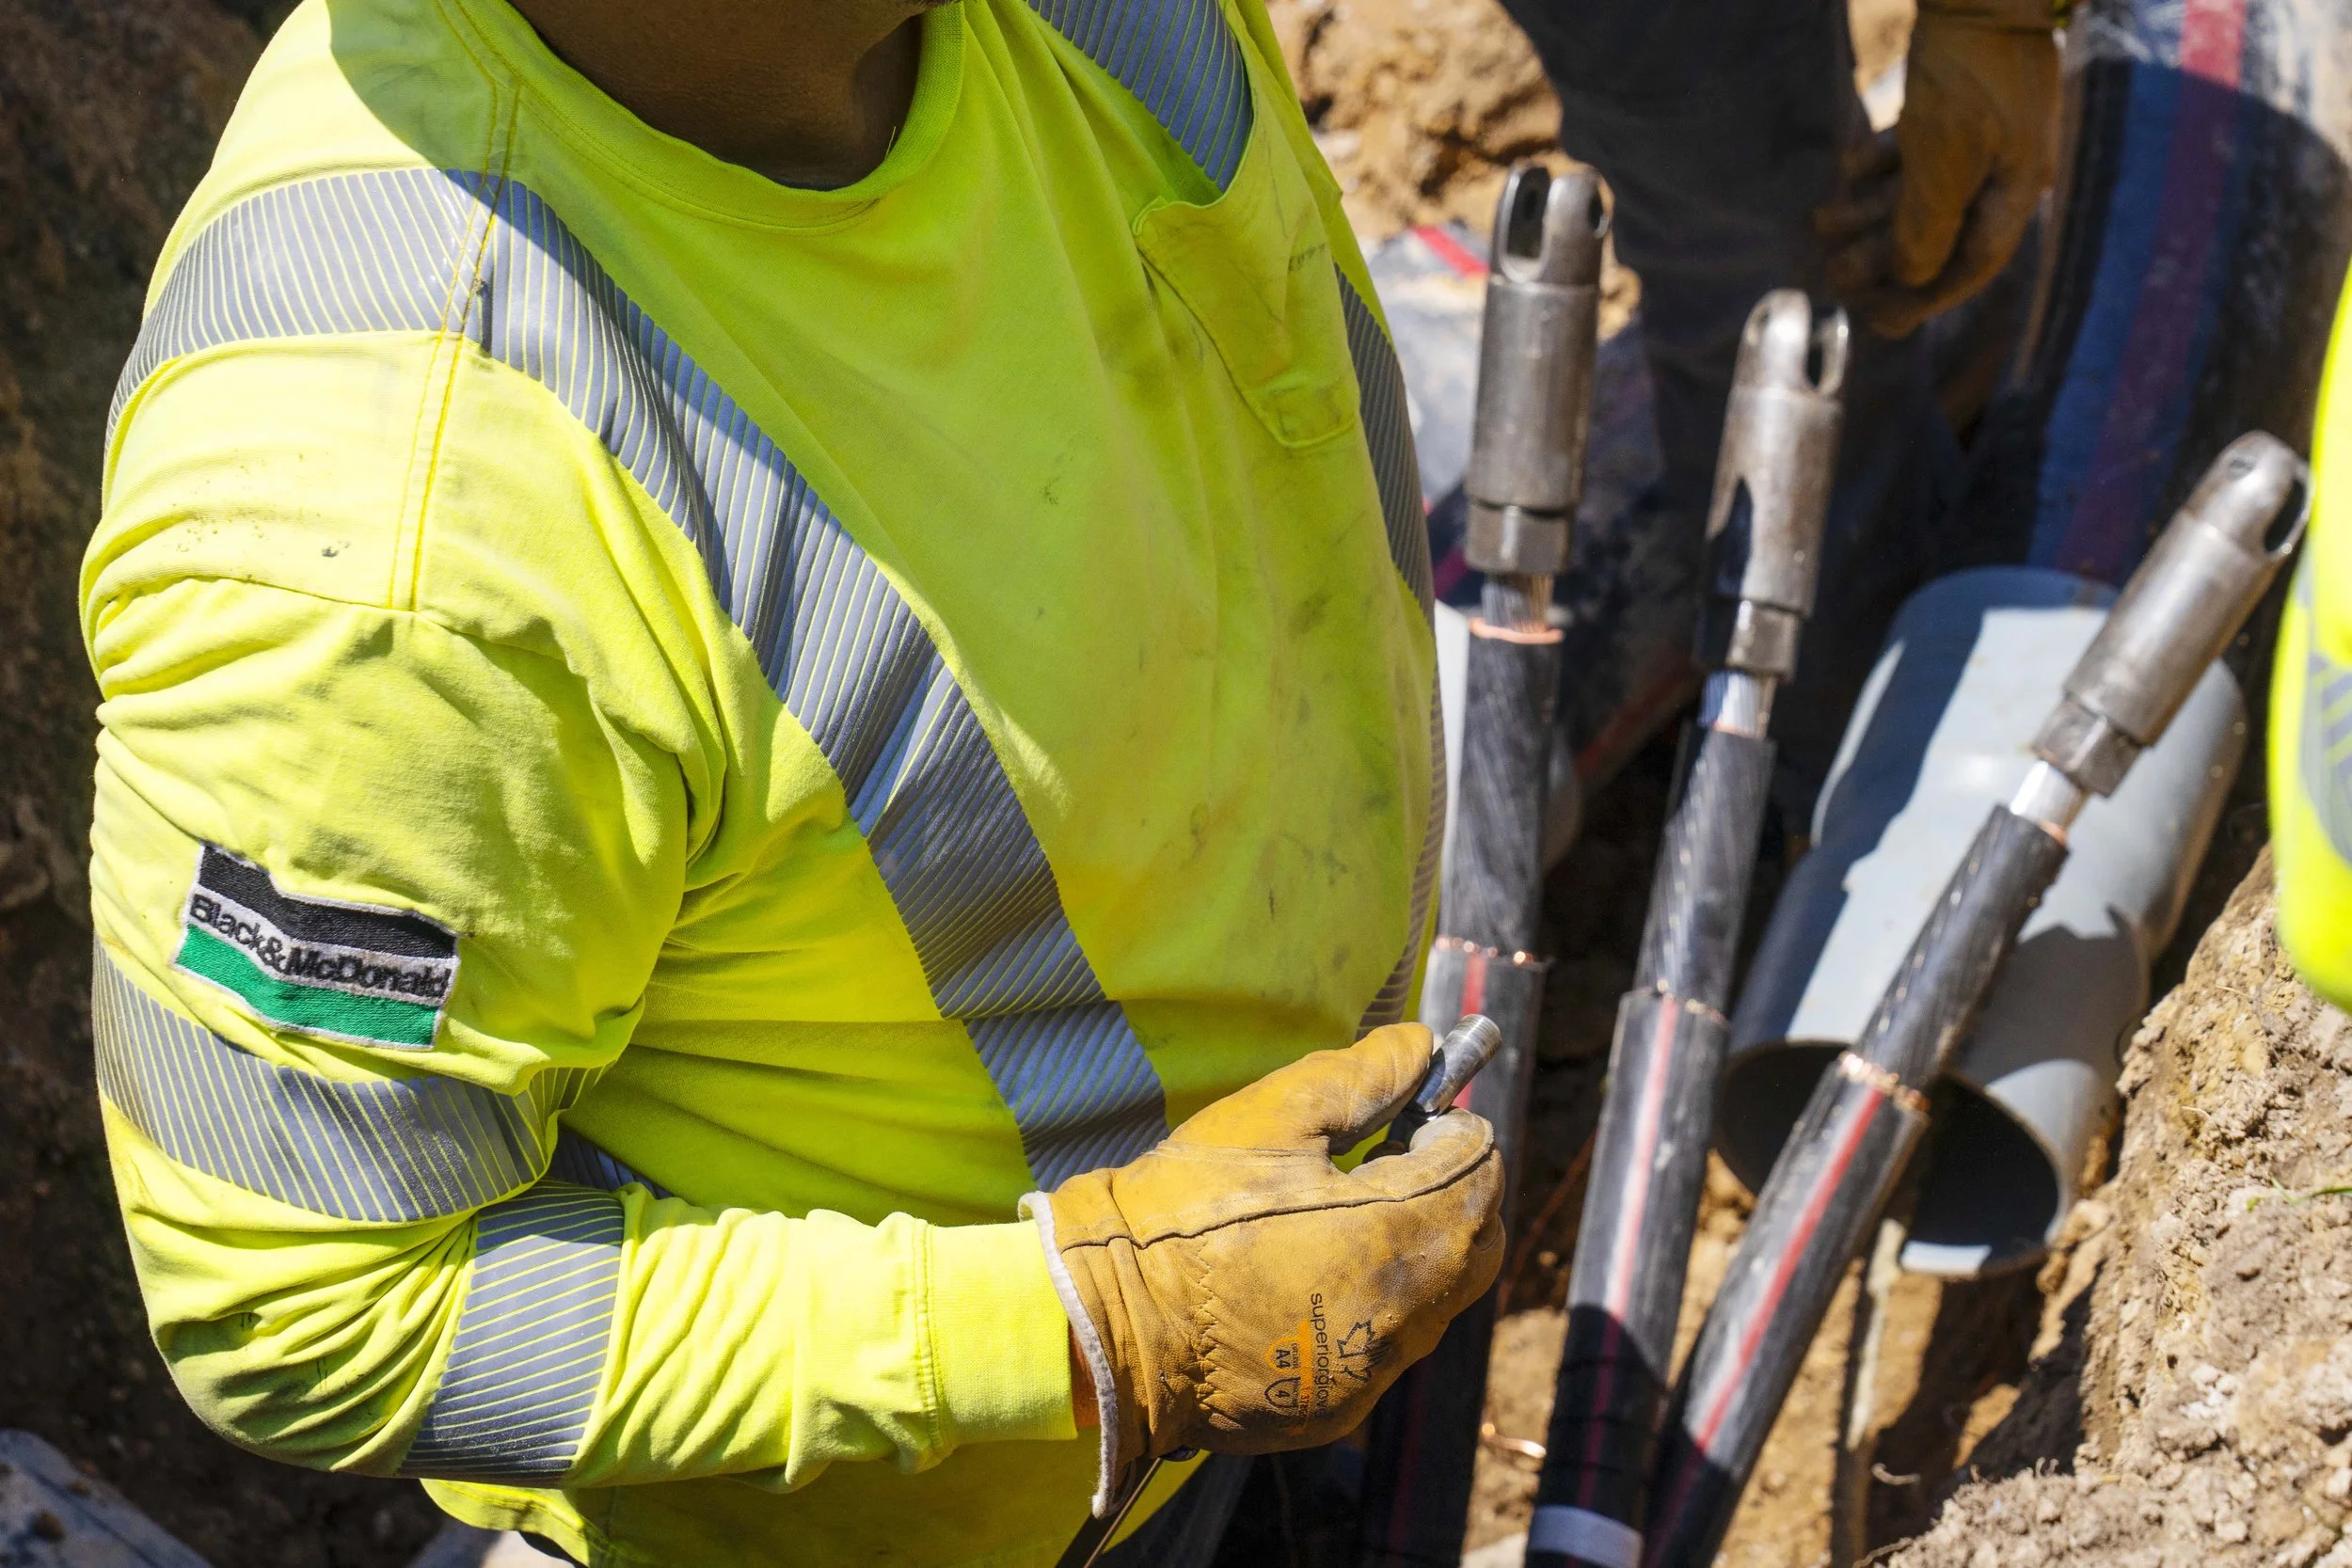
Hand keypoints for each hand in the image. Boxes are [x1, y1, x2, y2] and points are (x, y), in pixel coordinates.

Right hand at [1028, 1026, 1503, 1481]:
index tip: (1416, 1117)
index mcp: (1394, 1237)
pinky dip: (1365, 1309)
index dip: (1455, 1133)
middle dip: (1453, 1197)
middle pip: (1477, 1247)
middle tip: (1390, 1162)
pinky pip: (1379, 1348)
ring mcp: (1368, 1373)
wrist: (1103, 1321)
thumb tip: (1421, 1044)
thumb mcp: (1271, 1118)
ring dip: (1410, 1255)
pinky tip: (1301, 1281)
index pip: (1479, 1174)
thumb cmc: (1184, 1210)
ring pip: (1431, 1303)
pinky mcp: (1333, 1410)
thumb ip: (1362, 1076)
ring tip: (1335, 1220)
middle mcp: (1399, 1318)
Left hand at [1817, 1, 2059, 337]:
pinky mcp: (1959, 100)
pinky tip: (1846, 166)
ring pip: (1920, 190)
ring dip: (1869, 211)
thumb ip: (1925, 226)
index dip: (1923, 298)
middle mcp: (2005, 166)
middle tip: (1831, 273)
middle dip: (1882, 255)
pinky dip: (1879, 164)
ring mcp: (1984, 132)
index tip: (1879, 322)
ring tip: (1820, 220)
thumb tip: (1911, 279)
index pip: (1971, 263)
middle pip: (1939, 231)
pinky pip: (1916, 149)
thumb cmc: (1966, 74)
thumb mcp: (1942, 161)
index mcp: (2017, 188)